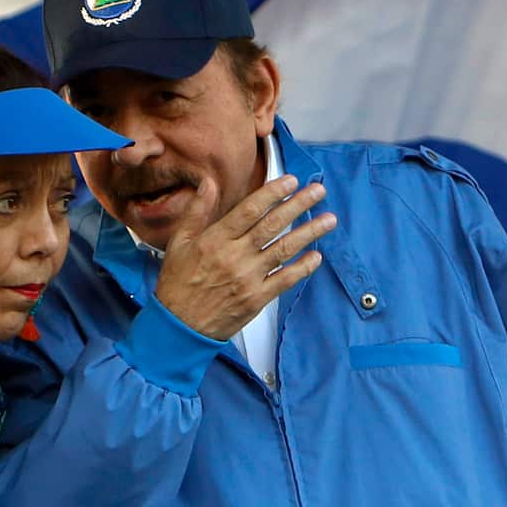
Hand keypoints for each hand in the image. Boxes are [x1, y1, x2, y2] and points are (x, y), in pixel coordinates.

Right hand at [155, 174, 334, 340]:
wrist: (179, 326)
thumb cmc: (177, 285)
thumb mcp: (179, 243)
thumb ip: (196, 211)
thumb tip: (208, 183)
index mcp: (215, 240)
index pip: (250, 209)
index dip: (273, 193)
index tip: (291, 181)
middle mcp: (234, 257)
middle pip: (273, 225)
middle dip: (299, 205)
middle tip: (318, 191)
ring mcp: (247, 278)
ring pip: (285, 250)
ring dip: (310, 232)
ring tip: (329, 220)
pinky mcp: (256, 299)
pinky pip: (285, 280)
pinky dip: (303, 268)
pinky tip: (316, 257)